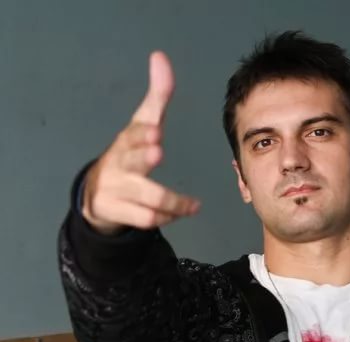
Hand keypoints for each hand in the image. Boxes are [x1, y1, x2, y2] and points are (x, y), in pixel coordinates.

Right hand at [82, 52, 199, 234]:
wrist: (96, 194)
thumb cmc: (128, 154)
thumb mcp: (142, 125)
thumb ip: (157, 96)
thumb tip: (160, 56)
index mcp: (125, 141)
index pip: (131, 134)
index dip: (141, 133)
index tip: (154, 131)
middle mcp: (117, 163)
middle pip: (130, 161)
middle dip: (142, 156)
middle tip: (157, 151)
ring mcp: (113, 189)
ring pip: (146, 198)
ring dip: (172, 202)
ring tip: (193, 205)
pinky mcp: (115, 211)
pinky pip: (146, 218)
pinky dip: (165, 217)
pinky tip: (179, 213)